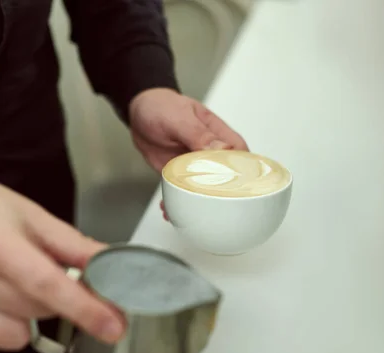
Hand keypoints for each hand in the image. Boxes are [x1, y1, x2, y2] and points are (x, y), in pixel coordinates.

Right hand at [0, 171, 124, 350]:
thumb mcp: (31, 214)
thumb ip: (72, 245)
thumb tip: (112, 265)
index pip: (47, 285)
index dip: (85, 309)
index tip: (114, 326)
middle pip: (41, 308)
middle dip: (62, 296)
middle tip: (53, 269)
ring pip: (25, 326)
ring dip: (37, 307)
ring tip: (19, 276)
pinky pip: (1, 339)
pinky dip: (15, 324)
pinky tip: (4, 296)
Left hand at [129, 88, 248, 219]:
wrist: (141, 111)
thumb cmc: (164, 107)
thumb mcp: (180, 117)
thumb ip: (199, 133)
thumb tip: (222, 147)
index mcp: (220, 137)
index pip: (241, 159)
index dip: (242, 176)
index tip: (234, 190)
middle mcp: (212, 154)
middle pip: (226, 179)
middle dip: (222, 197)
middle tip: (212, 210)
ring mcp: (196, 166)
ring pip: (204, 189)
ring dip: (198, 203)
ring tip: (190, 215)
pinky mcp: (180, 174)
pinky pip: (182, 190)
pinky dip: (177, 201)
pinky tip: (171, 211)